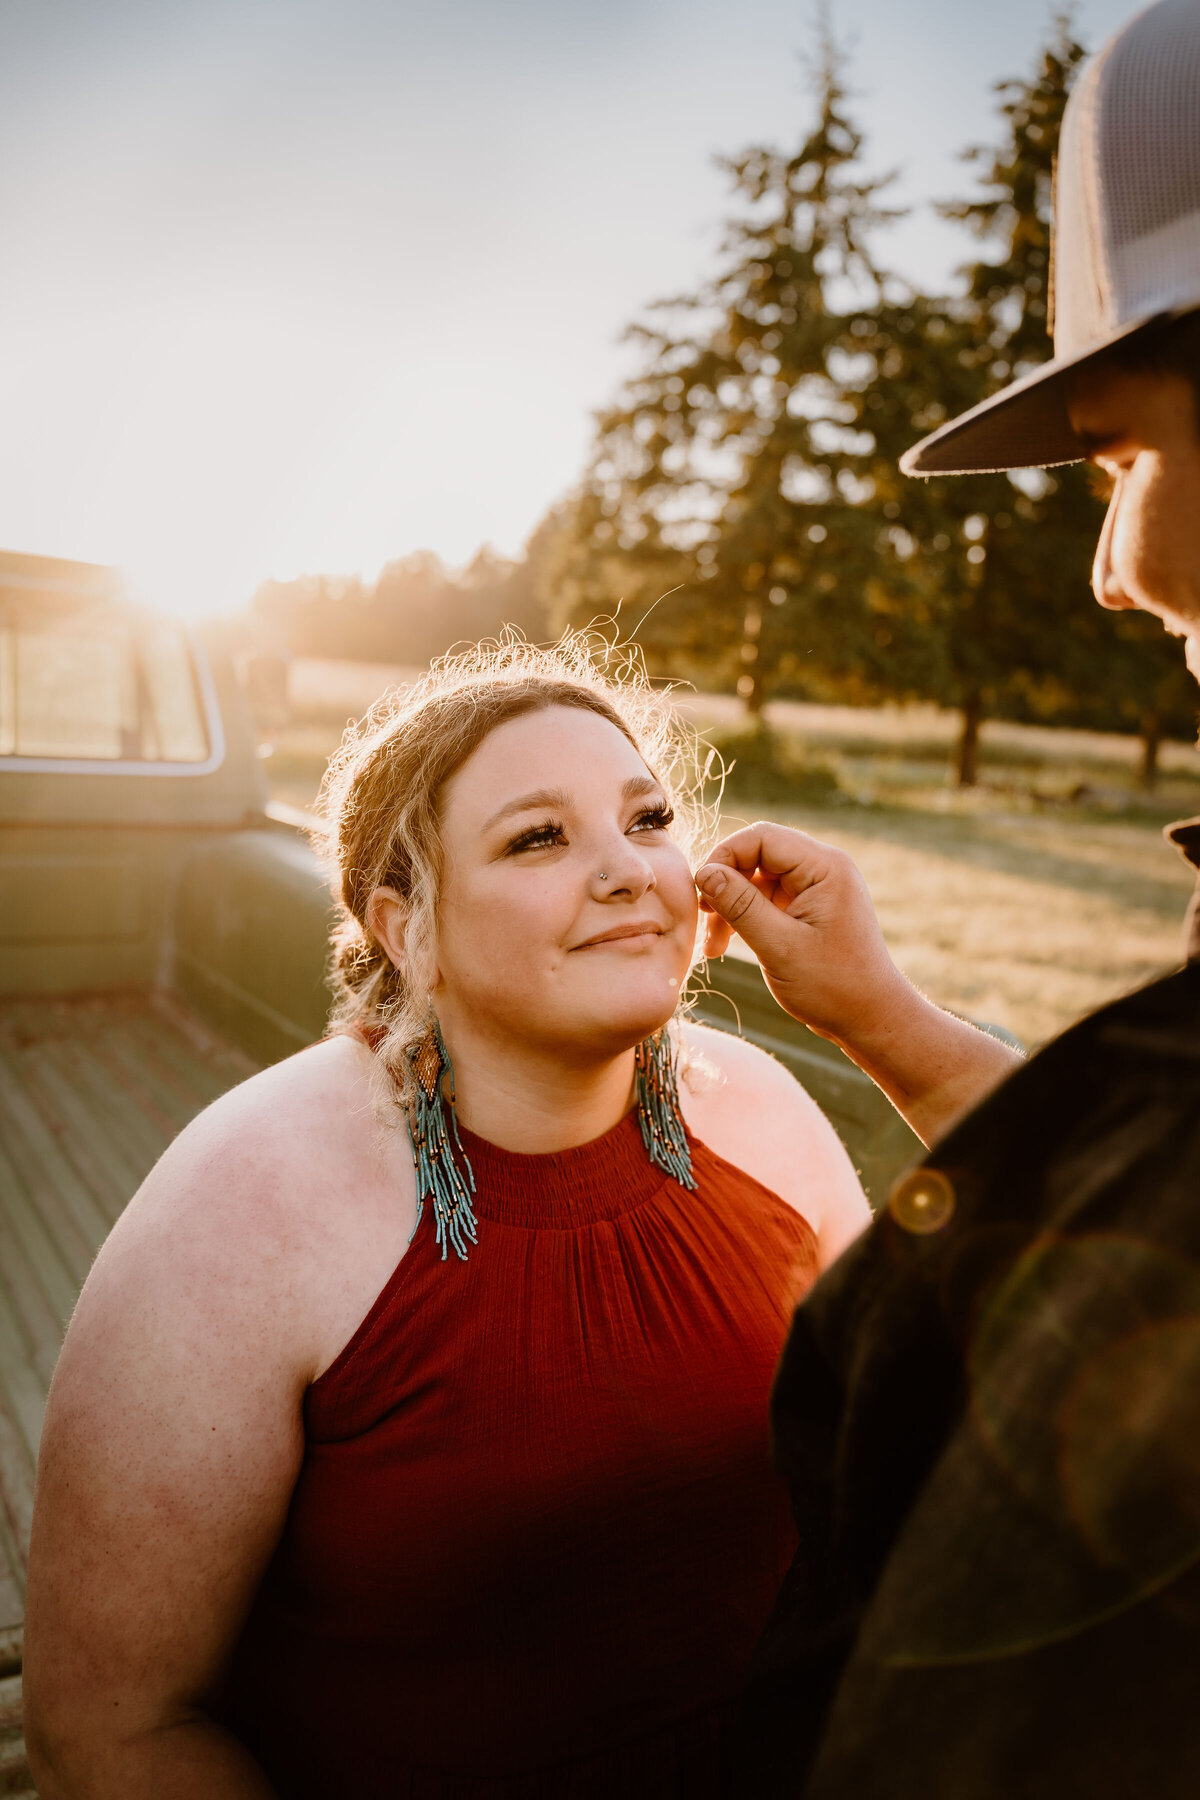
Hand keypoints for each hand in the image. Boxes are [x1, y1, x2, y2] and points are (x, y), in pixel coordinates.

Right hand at [695, 821, 1022, 1144]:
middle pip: (757, 854)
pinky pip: (767, 897)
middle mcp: (824, 868)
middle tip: (704, 919)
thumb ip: (740, 905)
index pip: (762, 837)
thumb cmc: (833, 987)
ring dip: (731, 905)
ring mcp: (817, 887)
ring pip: (757, 878)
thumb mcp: (779, 946)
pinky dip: (745, 917)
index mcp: (825, 868)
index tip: (701, 893)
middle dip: (725, 884)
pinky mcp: (809, 907)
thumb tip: (703, 873)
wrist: (870, 1018)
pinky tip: (728, 944)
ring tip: (714, 945)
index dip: (724, 857)